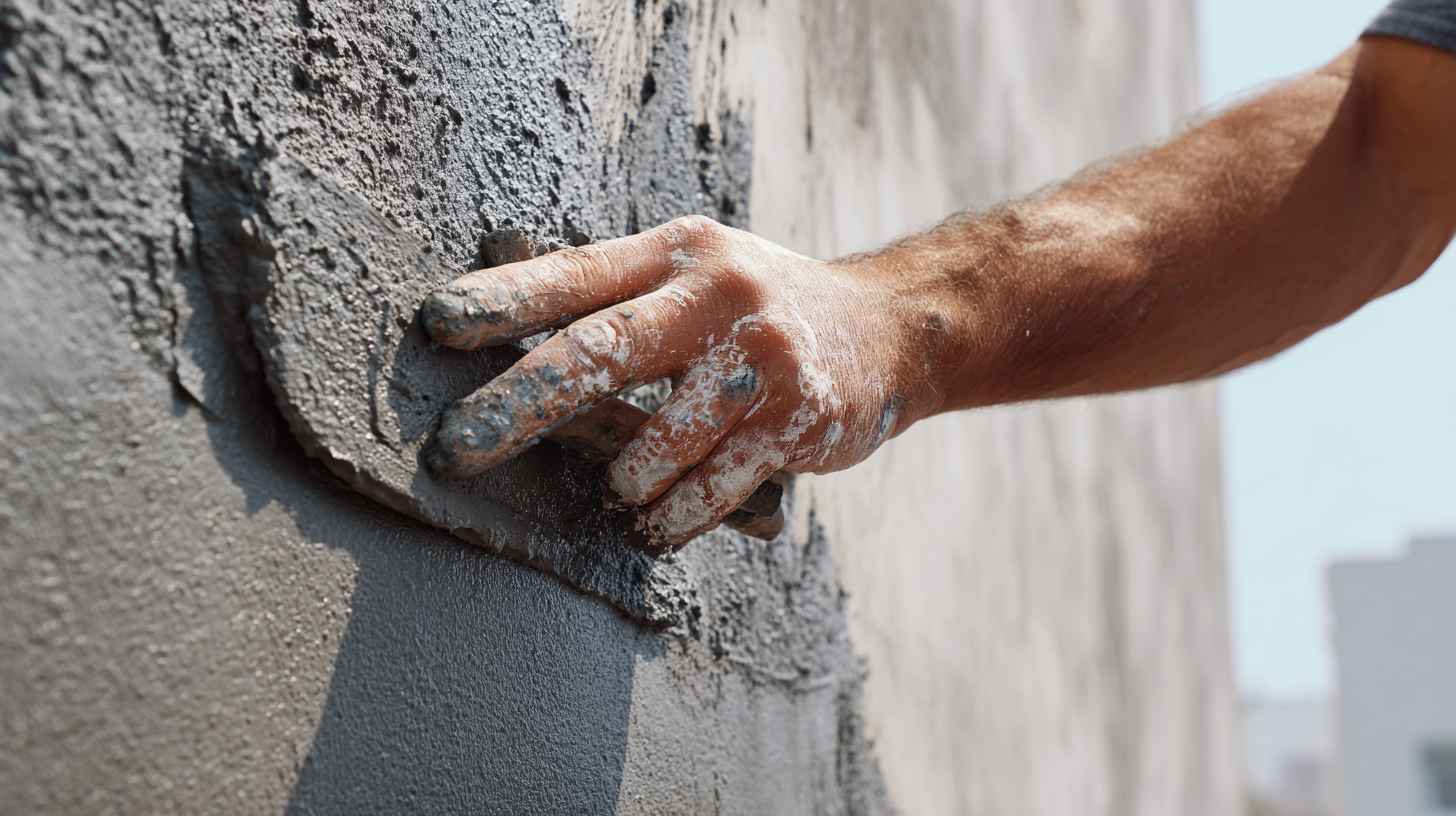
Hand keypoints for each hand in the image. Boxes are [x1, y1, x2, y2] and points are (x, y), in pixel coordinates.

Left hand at [420, 216, 924, 548]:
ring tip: (620, 489)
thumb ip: (624, 295)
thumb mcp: (700, 269)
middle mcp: (719, 295)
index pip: (577, 272)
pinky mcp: (796, 419)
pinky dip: (672, 515)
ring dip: (623, 479)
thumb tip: (508, 330)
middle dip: (520, 403)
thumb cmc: (762, 306)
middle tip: (457, 446)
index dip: (505, 299)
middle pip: (601, 350)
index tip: (436, 325)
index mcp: (680, 252)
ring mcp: (761, 358)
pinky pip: (710, 487)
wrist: (890, 327)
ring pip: (657, 440)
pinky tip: (657, 521)